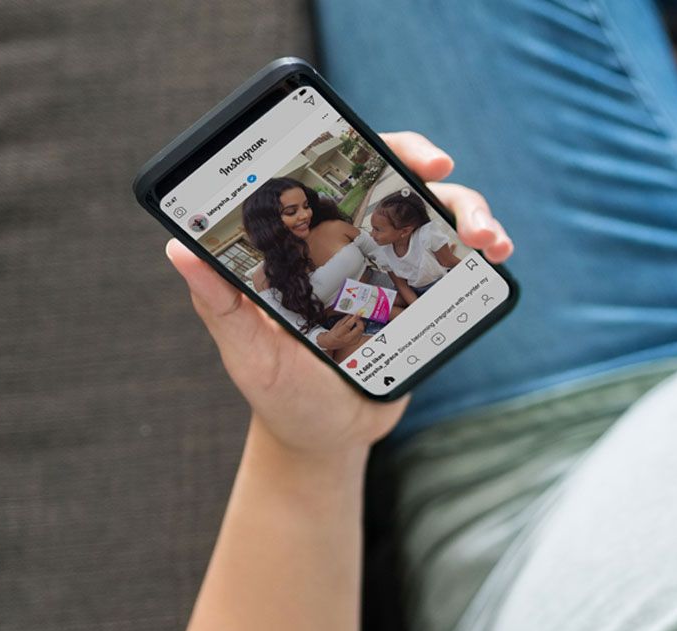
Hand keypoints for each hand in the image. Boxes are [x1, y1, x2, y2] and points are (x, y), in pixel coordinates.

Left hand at [164, 131, 515, 455]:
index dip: (366, 143)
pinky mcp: (429, 298)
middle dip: (429, 166)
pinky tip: (498, 259)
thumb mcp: (249, 354)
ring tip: (490, 241)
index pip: (337, 172)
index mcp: (310, 240)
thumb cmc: (282, 394)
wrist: (332, 440)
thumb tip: (179, 251)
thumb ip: (222, 305)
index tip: (386, 147)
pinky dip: (484, 252)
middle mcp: (355, 242)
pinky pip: (462, 264)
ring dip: (472, 213)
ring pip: (441, 217)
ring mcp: (398, 267)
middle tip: (443, 172)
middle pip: (399, 180)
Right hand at [321, 314, 366, 355]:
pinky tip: (357, 328)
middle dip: (360, 322)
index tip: (358, 313)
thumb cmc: (334, 333)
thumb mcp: (338, 324)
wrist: (332, 343)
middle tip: (359, 318)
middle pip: (359, 329)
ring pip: (362, 331)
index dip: (354, 318)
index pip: (349, 324)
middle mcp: (347, 338)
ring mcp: (352, 341)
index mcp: (340, 333)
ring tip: (357, 322)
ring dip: (361, 325)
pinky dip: (360, 330)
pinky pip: (361, 334)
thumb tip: (353, 314)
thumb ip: (346, 319)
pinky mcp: (356, 342)